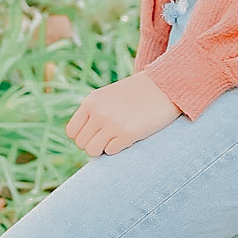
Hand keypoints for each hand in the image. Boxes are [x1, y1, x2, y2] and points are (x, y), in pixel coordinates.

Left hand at [66, 71, 181, 156]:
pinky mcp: (127, 133)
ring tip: (118, 138)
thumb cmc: (138, 94)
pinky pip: (111, 152)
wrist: (165, 86)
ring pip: (93, 151)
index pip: (72, 132)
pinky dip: (120, 148)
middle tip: (111, 137)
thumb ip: (94, 112)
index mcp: (91, 102)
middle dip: (95, 144)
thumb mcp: (109, 97)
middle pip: (82, 144)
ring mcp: (112, 123)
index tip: (96, 135)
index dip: (83, 137)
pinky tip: (131, 136)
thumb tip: (82, 141)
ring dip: (105, 149)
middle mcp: (98, 112)